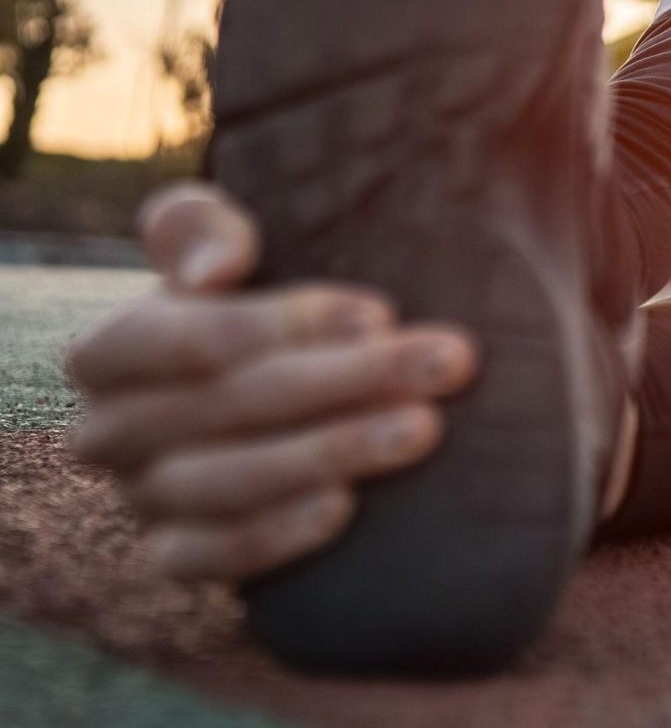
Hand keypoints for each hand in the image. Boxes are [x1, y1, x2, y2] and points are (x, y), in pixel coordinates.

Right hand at [62, 182, 477, 583]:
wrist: (265, 393)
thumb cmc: (250, 303)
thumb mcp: (222, 248)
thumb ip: (199, 229)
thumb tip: (215, 269)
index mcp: (106, 351)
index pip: (188, 336)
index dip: (285, 324)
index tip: (381, 313)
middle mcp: (108, 430)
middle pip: (229, 405)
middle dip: (348, 380)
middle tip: (447, 362)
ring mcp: (139, 498)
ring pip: (228, 481)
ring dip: (332, 452)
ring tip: (422, 428)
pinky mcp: (173, 555)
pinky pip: (212, 557)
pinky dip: (275, 534)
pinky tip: (344, 508)